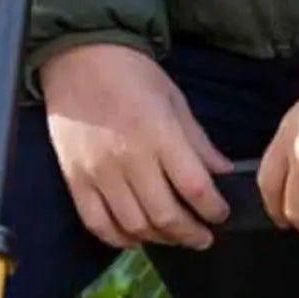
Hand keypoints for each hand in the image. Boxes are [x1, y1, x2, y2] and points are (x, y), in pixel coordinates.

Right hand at [33, 43, 231, 249]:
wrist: (77, 58)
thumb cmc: (131, 74)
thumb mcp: (174, 100)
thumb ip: (198, 142)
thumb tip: (223, 173)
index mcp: (160, 134)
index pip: (195, 187)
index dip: (214, 209)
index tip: (220, 213)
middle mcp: (129, 158)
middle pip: (166, 215)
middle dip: (191, 234)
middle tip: (203, 237)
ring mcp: (98, 171)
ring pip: (134, 225)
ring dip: (160, 239)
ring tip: (172, 236)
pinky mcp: (75, 178)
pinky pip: (97, 223)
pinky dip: (119, 238)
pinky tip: (135, 236)